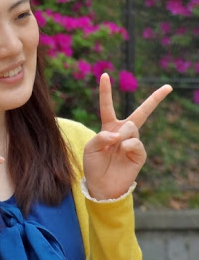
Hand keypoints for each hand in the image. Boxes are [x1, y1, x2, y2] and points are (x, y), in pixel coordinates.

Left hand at [83, 72, 171, 199]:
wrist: (101, 185)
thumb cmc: (94, 165)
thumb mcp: (91, 148)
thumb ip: (102, 137)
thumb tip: (121, 134)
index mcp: (108, 127)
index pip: (107, 106)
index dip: (105, 90)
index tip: (105, 74)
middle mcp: (122, 131)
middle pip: (141, 112)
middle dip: (155, 99)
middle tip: (168, 87)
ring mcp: (133, 141)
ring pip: (131, 126)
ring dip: (121, 134)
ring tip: (115, 146)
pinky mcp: (140, 153)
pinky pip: (135, 142)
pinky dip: (126, 145)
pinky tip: (122, 152)